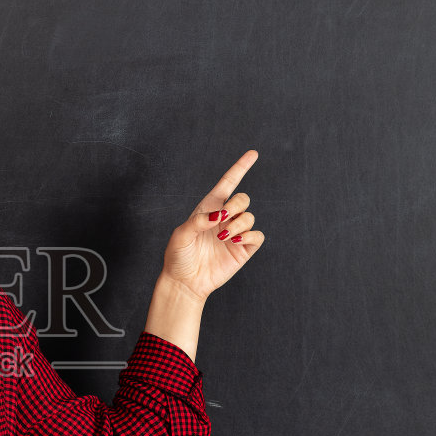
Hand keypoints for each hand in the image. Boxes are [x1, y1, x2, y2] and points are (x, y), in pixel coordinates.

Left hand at [160, 149, 263, 304]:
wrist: (185, 281)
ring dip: (239, 223)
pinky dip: (249, 235)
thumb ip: (198, 221)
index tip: (253, 153)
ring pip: (249, 217)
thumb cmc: (178, 256)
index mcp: (209, 208)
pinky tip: (235, 240)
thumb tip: (218, 216)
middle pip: (243, 199)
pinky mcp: (243, 249)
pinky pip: (257, 236)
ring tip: (225, 236)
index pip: (228, 183)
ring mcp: (235, 233)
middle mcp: (224, 218)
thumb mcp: (181, 235)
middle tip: (223, 220)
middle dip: (236, 205)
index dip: (240, 168)